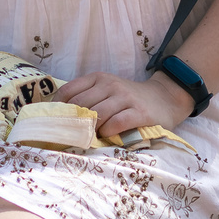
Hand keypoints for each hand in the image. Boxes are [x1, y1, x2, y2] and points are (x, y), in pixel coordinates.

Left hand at [53, 70, 193, 140]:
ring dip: (90, 129)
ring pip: (98, 114)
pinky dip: (108, 132)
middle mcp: (110, 85)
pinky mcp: (140, 112)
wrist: (164, 98)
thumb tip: (58, 118)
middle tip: (68, 138)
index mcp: (98, 79)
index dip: (57, 109)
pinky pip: (118, 122)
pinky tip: (106, 137)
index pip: (69, 91)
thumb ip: (86, 99)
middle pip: (81, 104)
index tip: (53, 124)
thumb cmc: (128, 99)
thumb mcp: (106, 91)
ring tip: (88, 139)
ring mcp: (126, 97)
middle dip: (73, 123)